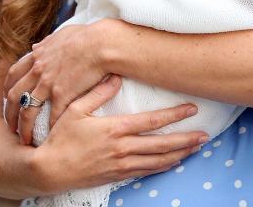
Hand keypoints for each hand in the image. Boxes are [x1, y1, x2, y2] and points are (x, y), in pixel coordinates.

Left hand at [4, 23, 109, 143]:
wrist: (101, 43)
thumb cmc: (87, 36)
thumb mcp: (61, 34)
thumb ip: (47, 43)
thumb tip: (37, 47)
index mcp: (37, 56)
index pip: (14, 74)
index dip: (9, 87)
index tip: (9, 97)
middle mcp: (38, 71)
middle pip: (14, 96)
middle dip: (9, 113)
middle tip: (10, 125)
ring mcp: (48, 84)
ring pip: (27, 111)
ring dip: (23, 127)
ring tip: (23, 139)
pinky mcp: (62, 95)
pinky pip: (51, 116)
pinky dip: (49, 128)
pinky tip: (50, 135)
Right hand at [33, 75, 208, 192]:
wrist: (47, 171)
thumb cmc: (60, 138)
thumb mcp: (75, 109)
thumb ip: (98, 92)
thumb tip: (116, 76)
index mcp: (116, 129)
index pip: (153, 121)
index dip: (175, 115)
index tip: (192, 109)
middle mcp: (122, 148)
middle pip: (162, 144)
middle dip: (186, 139)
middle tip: (205, 135)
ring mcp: (121, 164)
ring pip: (158, 161)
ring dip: (179, 154)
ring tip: (196, 148)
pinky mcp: (117, 176)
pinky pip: (146, 171)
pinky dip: (163, 166)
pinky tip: (173, 162)